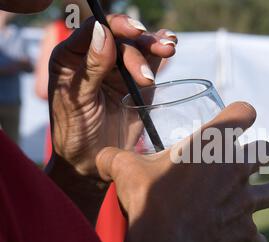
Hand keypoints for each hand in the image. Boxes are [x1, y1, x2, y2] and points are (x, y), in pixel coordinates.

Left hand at [48, 15, 176, 176]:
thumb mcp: (78, 103)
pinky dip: (160, 53)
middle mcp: (95, 58)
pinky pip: (150, 61)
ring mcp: (117, 69)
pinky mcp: (137, 82)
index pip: (94, 30)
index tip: (134, 32)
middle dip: (139, 47)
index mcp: (71, 58)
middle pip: (121, 37)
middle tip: (148, 72)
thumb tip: (104, 33)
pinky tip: (170, 45)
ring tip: (169, 49)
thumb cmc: (76, 133)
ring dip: (154, 45)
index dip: (115, 25)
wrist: (94, 161)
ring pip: (138, 46)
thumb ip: (90, 69)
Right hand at [95, 102, 268, 241]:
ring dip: (262, 197)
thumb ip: (114, 158)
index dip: (241, 115)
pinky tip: (234, 241)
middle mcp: (238, 167)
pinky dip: (250, 240)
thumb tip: (100, 157)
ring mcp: (247, 201)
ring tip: (241, 204)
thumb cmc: (149, 199)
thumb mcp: (126, 170)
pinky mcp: (247, 233)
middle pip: (266, 151)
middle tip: (236, 167)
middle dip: (257, 156)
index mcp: (215, 142)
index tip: (234, 121)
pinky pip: (259, 239)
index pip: (244, 112)